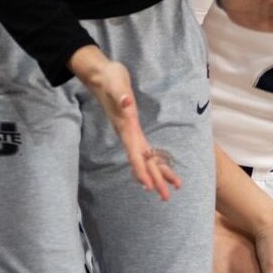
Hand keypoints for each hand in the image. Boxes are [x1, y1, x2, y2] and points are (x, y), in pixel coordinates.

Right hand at [70, 45, 180, 199]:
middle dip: (154, 179)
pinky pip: (146, 149)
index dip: (141, 170)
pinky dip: (154, 160)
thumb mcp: (116, 84)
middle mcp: (128, 133)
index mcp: (125, 127)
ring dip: (157, 173)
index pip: (134, 153)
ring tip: (172, 188)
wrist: (101, 75)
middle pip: (142, 161)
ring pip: (146, 157)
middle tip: (166, 197)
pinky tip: (161, 168)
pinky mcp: (133, 127)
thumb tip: (128, 102)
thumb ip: (121, 96)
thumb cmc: (110, 79)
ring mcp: (130, 132)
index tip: (148, 187)